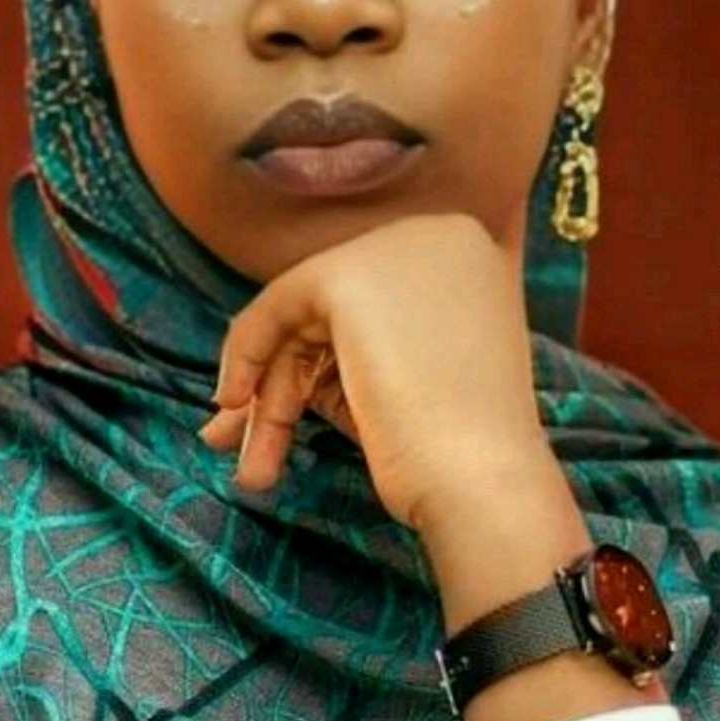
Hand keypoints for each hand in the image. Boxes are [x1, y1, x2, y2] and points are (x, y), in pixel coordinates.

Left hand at [199, 213, 563, 543]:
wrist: (485, 486)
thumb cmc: (456, 452)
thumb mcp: (409, 375)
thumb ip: (359, 342)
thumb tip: (280, 347)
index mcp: (467, 254)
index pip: (373, 300)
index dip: (326, 359)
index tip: (294, 413)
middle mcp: (436, 234)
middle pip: (334, 306)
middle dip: (285, 378)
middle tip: (248, 445)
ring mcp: (395, 247)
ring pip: (301, 312)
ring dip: (269, 392)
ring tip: (252, 467)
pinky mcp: (348, 276)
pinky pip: (276, 307)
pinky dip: (247, 356)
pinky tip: (234, 404)